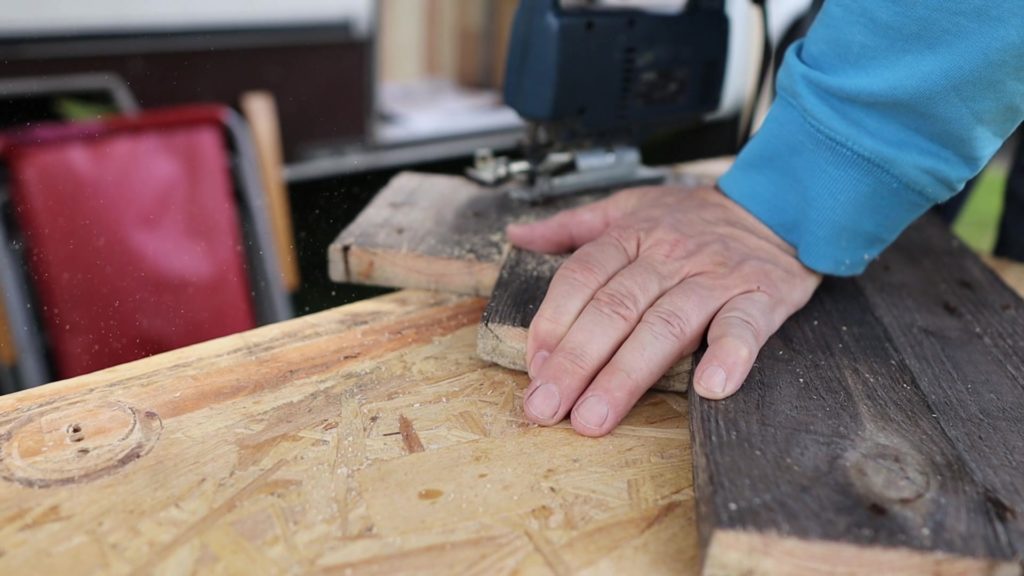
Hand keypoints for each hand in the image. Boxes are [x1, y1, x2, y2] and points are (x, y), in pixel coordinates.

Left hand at [506, 186, 820, 436]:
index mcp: (632, 236)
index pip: (581, 278)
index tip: (534, 367)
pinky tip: (710, 388)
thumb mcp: (629, 206)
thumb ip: (573, 225)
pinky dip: (729, 356)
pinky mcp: (760, 297)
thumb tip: (518, 236)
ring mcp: (714, 278)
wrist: (778, 205)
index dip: (553, 323)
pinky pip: (743, 327)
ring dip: (626, 375)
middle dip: (575, 362)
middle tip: (546, 406)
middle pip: (613, 310)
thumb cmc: (697, 218)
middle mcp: (668, 257)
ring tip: (596, 416)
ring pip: (665, 326)